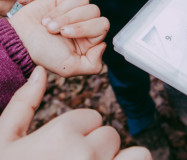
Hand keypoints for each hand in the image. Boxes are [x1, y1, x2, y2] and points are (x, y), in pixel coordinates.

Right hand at [0, 66, 150, 159]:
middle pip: (110, 136)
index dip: (77, 133)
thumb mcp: (3, 140)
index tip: (61, 150)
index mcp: (62, 134)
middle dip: (96, 149)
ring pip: (137, 155)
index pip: (91, 118)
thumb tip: (40, 72)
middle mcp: (88, 154)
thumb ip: (24, 104)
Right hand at [9, 0, 121, 76]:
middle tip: (53, 29)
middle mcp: (86, 25)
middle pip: (95, 11)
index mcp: (90, 41)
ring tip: (47, 25)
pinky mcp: (67, 0)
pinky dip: (62, 6)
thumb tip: (104, 46)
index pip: (102, 26)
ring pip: (85, 2)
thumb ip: (92, 64)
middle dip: (74, 20)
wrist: (20, 39)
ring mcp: (77, 11)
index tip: (65, 34)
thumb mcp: (68, 67)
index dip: (85, 27)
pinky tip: (48, 16)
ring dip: (64, 14)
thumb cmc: (43, 53)